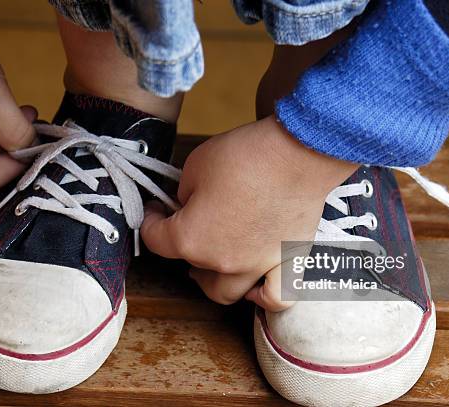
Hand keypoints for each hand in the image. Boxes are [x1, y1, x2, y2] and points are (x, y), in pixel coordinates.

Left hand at [141, 116, 357, 310]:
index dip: (150, 221)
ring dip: (213, 280)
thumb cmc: (247, 156)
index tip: (155, 209)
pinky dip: (261, 296)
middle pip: (191, 266)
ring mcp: (257, 267)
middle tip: (186, 224)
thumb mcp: (195, 165)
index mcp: (191, 239)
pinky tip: (256, 284)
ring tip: (212, 261)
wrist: (298, 152)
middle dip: (182, 246)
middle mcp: (222, 261)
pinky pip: (274, 297)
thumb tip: (189, 202)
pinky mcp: (287, 261)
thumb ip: (184, 193)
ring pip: (226, 292)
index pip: (156, 240)